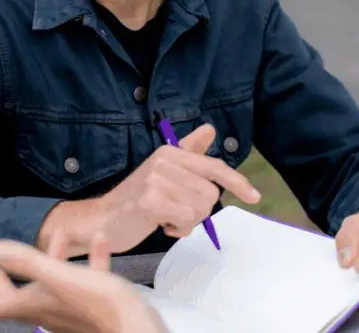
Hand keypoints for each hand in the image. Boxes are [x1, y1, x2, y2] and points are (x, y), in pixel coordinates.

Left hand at [0, 234, 166, 332]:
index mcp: (35, 305)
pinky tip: (100, 242)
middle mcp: (50, 310)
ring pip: (55, 284)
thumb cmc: (98, 303)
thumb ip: (27, 262)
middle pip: (21, 296)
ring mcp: (73, 310)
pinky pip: (87, 280)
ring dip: (52, 260)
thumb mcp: (61, 277)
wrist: (135, 325)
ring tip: (59, 236)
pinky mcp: (95, 306)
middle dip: (9, 280)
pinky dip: (89, 261)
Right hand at [99, 123, 260, 251]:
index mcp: (171, 153)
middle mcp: (165, 161)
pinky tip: (161, 225)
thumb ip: (188, 152)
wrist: (103, 219)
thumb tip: (209, 128)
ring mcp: (156, 180)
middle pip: (210, 194)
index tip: (255, 197)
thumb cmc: (138, 199)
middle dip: (197, 211)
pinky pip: (186, 220)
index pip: (214, 166)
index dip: (238, 182)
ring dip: (186, 222)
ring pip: (199, 209)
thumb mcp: (164, 172)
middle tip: (174, 211)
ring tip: (165, 217)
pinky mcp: (150, 201)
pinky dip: (177, 229)